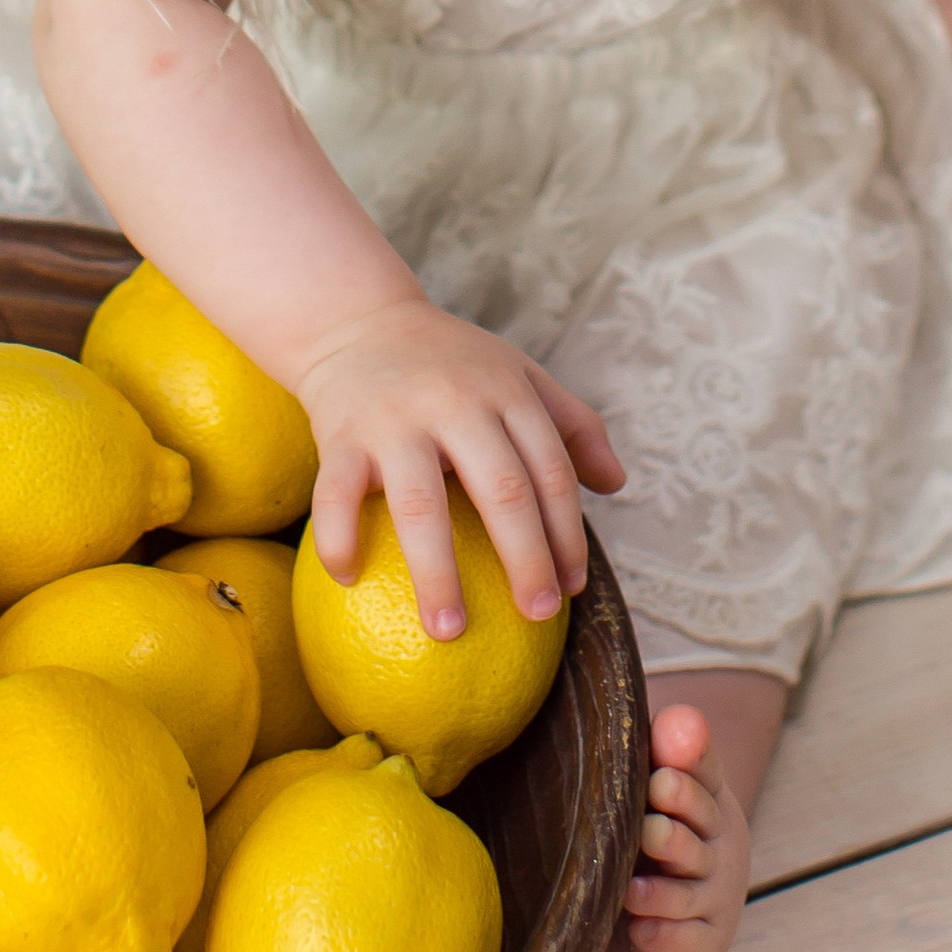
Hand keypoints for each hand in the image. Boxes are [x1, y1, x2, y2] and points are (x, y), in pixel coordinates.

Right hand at [296, 293, 624, 632]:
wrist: (356, 321)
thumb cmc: (449, 364)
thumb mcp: (517, 374)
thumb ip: (570, 423)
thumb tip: (615, 484)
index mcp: (503, 390)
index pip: (549, 468)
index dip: (567, 532)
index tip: (572, 587)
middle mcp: (454, 402)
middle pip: (502, 488)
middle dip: (526, 559)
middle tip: (538, 614)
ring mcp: (394, 420)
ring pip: (421, 504)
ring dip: (437, 573)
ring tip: (449, 630)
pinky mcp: (341, 436)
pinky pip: (336, 495)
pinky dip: (339, 539)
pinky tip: (349, 580)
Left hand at [561, 707, 749, 951]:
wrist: (658, 929)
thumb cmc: (649, 842)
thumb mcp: (652, 793)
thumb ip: (662, 750)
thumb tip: (677, 717)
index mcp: (706, 797)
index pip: (703, 774)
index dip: (685, 776)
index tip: (659, 779)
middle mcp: (717, 846)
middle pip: (698, 830)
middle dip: (673, 829)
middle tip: (647, 828)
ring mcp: (713, 900)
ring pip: (688, 889)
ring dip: (660, 889)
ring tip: (630, 889)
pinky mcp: (700, 948)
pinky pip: (686, 941)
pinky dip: (662, 934)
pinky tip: (641, 930)